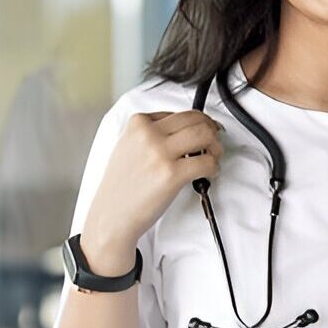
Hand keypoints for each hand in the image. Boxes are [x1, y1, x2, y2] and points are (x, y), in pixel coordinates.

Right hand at [81, 110, 224, 273]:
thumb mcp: (128, 146)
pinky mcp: (171, 174)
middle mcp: (148, 135)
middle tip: (213, 143)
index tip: (204, 130)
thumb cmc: (122, 186)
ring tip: (211, 158)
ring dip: (215, 146)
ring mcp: (160, 153)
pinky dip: (214, 167)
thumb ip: (152, 132)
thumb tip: (186, 128)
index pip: (180, 113)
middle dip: (211, 131)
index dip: (198, 122)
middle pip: (196, 119)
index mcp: (137, 124)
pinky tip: (208, 173)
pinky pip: (207, 162)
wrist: (112, 215)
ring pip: (204, 134)